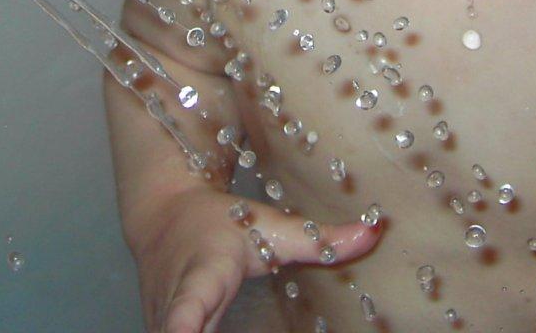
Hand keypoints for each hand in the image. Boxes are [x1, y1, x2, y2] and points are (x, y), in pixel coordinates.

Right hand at [130, 189, 378, 332]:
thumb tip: (375, 231)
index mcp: (204, 273)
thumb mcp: (270, 225)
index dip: (184, 325)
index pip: (190, 304)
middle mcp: (173, 305)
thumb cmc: (218, 221)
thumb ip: (321, 239)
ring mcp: (160, 323)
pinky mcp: (160, 332)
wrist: (160, 214)